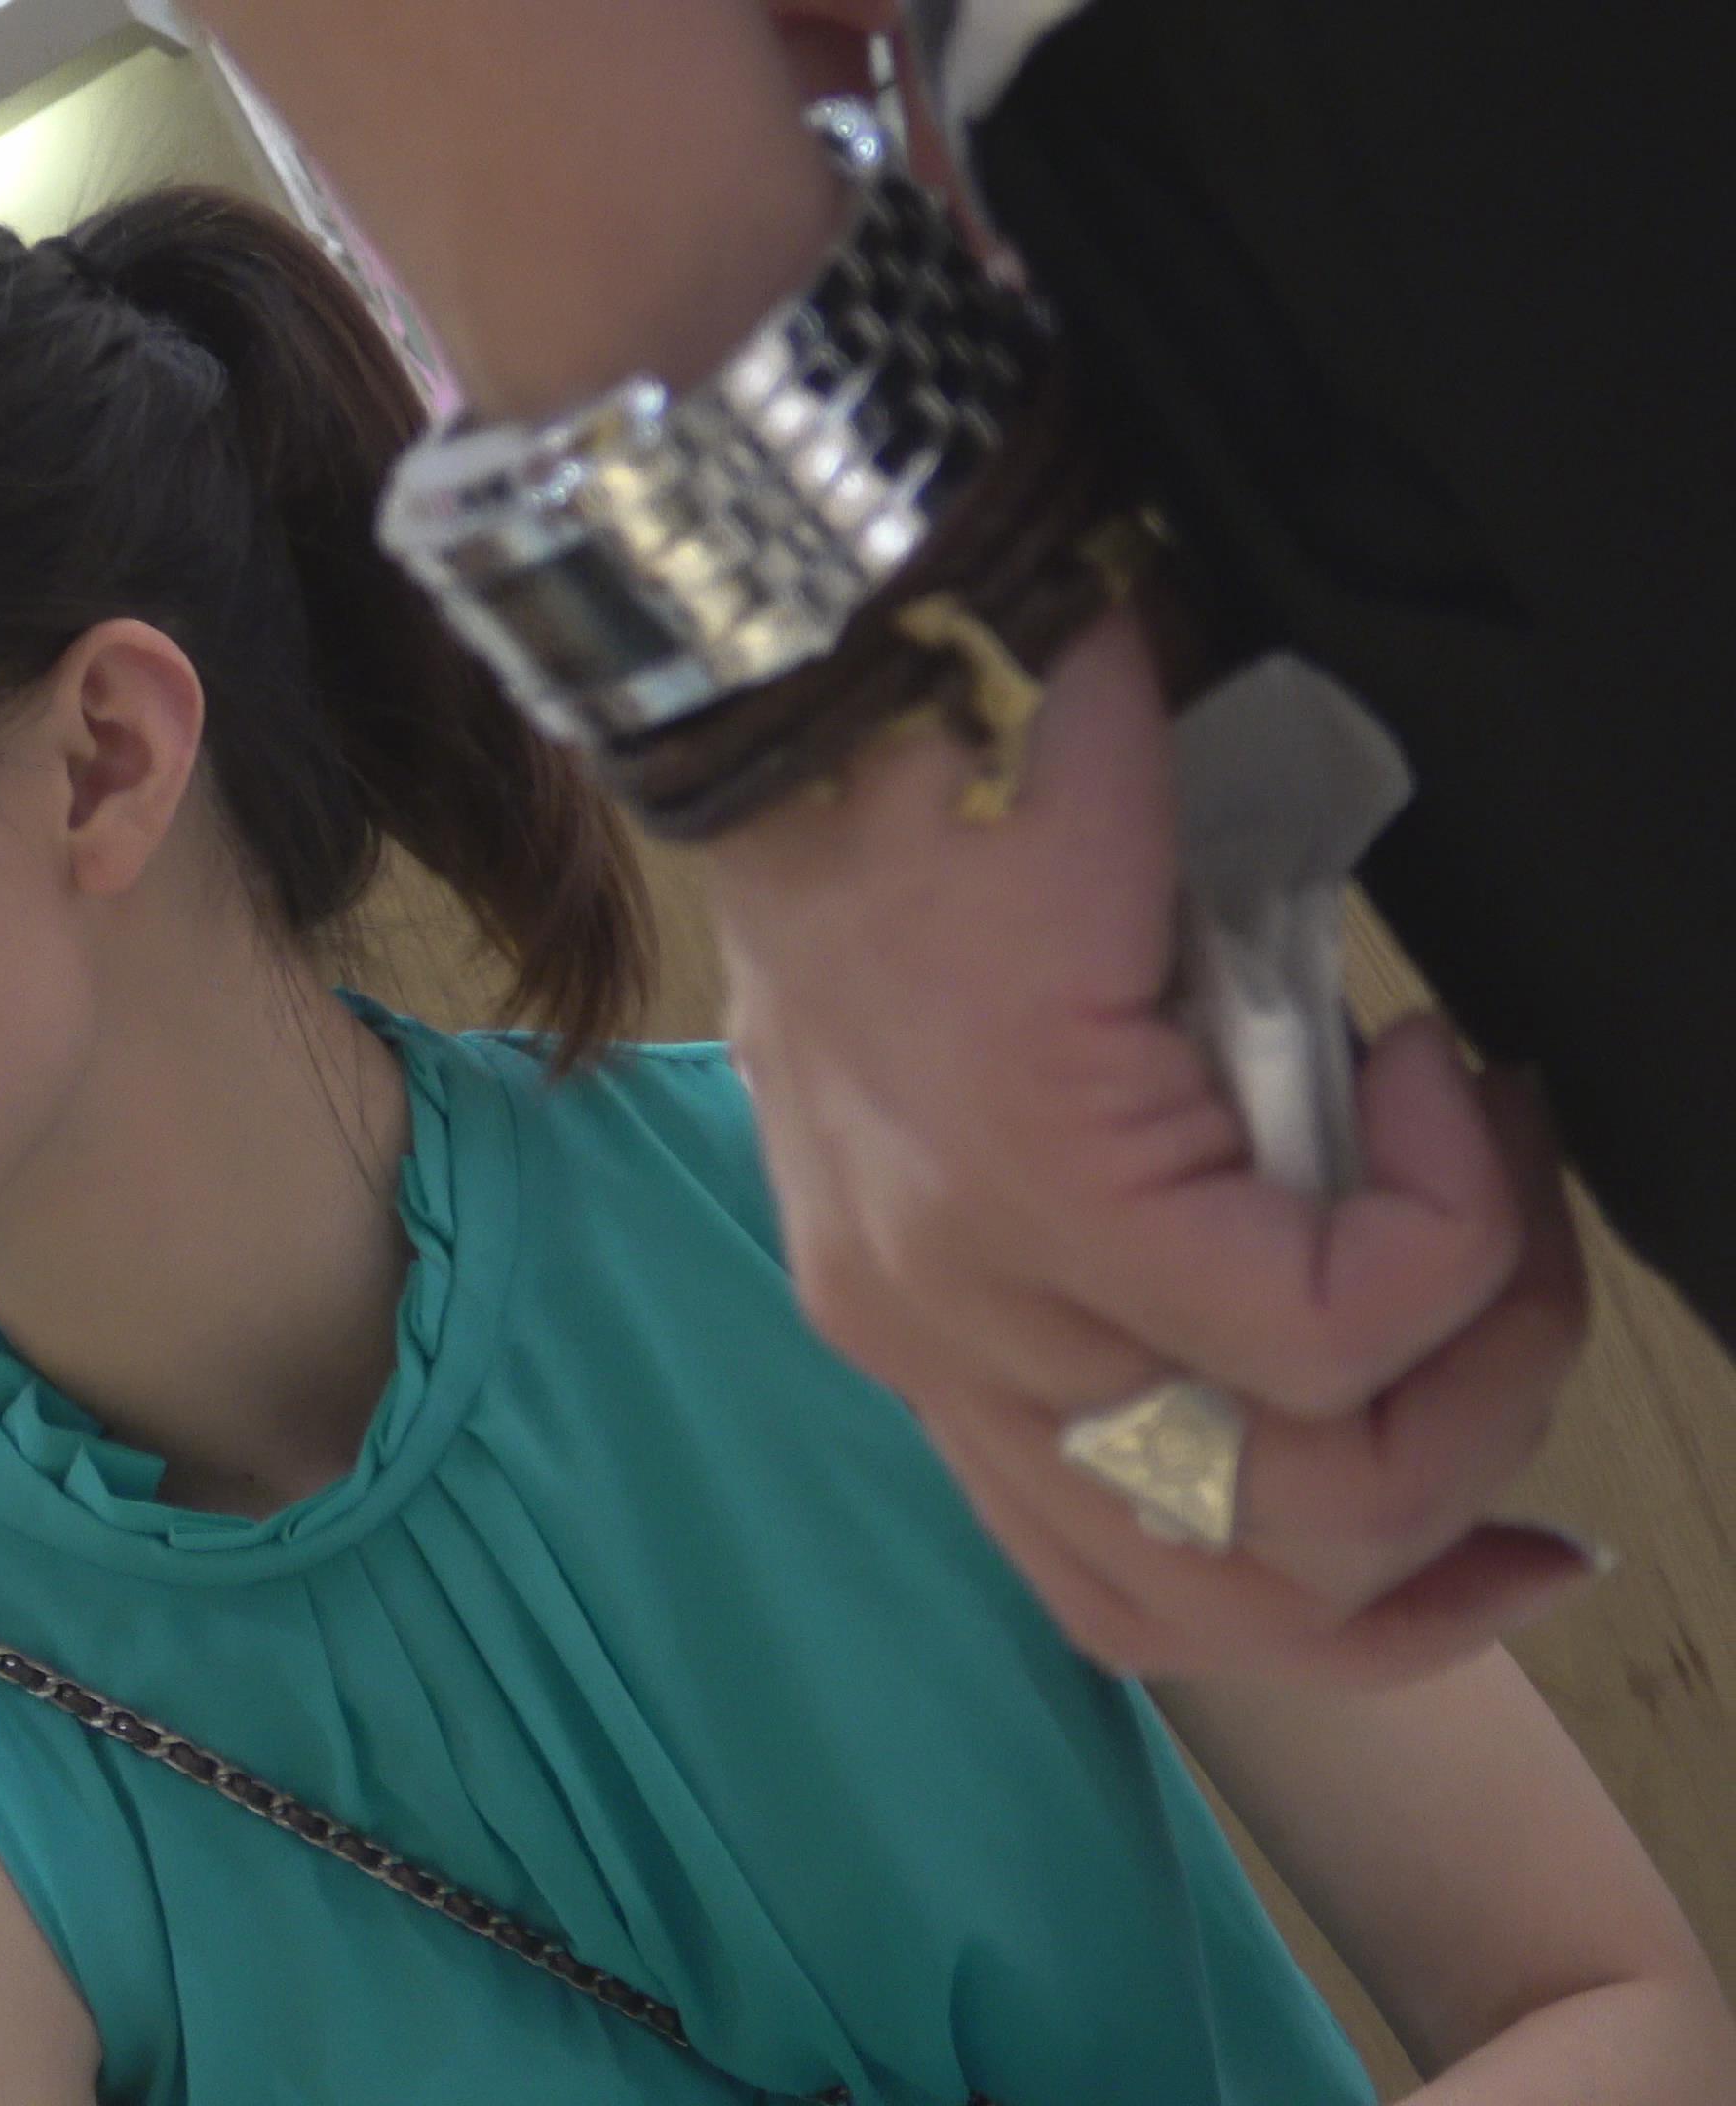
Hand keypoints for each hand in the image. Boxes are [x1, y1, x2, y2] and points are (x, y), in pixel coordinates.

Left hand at [704, 605, 1596, 1681]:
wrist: (852, 643)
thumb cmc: (962, 805)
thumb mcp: (1051, 1064)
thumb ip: (1155, 1202)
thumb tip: (1344, 1257)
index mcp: (923, 1326)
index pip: (1142, 1592)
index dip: (1377, 1596)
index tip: (1498, 1430)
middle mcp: (929, 1343)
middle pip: (1236, 1594)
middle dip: (1460, 1476)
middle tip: (1518, 1278)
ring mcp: (967, 1281)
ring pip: (1294, 1496)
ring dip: (1475, 1358)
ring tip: (1485, 1173)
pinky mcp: (1038, 1174)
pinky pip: (1308, 1323)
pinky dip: (1439, 1225)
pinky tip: (1425, 1076)